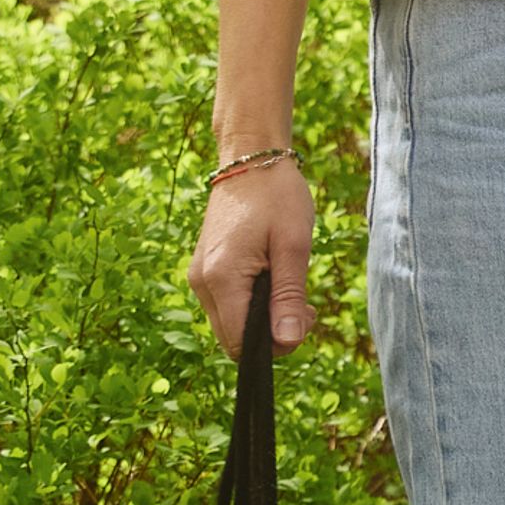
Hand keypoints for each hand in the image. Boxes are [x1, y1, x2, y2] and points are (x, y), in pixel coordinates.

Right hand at [189, 150, 317, 359]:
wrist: (251, 159)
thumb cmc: (277, 196)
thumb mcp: (294, 246)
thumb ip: (289, 297)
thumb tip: (286, 342)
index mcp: (222, 278)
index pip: (241, 344)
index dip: (275, 345)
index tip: (304, 318)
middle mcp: (202, 283)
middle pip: (234, 339)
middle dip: (271, 334)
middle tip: (304, 306)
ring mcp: (200, 276)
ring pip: (231, 324)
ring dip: (263, 319)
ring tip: (292, 288)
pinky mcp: (204, 270)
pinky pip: (228, 305)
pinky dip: (252, 304)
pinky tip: (274, 280)